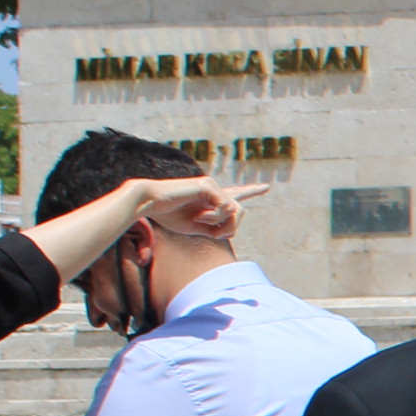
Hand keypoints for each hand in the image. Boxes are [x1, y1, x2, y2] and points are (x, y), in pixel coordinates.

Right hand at [143, 175, 264, 241]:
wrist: (150, 204)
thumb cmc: (169, 215)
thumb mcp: (197, 228)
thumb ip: (216, 229)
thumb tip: (233, 229)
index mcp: (211, 198)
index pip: (235, 194)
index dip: (251, 191)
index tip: (265, 187)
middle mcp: (215, 189)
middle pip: (239, 212)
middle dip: (229, 227)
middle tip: (209, 229)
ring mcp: (212, 186)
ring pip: (235, 211)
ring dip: (218, 222)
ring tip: (199, 219)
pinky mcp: (208, 185)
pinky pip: (225, 208)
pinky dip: (213, 217)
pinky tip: (199, 214)